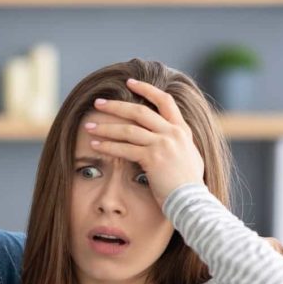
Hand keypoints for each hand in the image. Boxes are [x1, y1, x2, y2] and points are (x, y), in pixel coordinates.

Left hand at [83, 78, 204, 206]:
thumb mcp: (189, 156)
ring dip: (106, 127)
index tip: (130, 82)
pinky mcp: (152, 158)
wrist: (192, 201)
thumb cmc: (188, 185)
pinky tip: (95, 146)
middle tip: (98, 103)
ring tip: (89, 127)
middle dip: (117, 106)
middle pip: (140, 111)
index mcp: (182, 130)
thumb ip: (178, 143)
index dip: (146, 89)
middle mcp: (172, 133)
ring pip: (129, 129)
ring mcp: (163, 144)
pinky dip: (107, 147)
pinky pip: (124, 149)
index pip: (164, 100)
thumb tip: (169, 137)